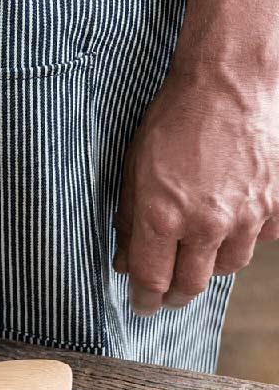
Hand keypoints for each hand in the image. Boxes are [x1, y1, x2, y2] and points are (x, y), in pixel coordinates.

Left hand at [113, 62, 278, 315]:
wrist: (227, 85)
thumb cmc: (174, 120)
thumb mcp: (134, 167)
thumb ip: (129, 218)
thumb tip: (126, 258)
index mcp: (163, 217)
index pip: (152, 279)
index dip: (144, 298)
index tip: (141, 304)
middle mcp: (207, 225)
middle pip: (192, 285)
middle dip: (174, 295)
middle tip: (165, 296)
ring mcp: (247, 218)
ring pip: (227, 267)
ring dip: (207, 268)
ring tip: (194, 258)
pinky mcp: (275, 206)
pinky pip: (260, 240)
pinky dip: (243, 239)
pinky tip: (230, 226)